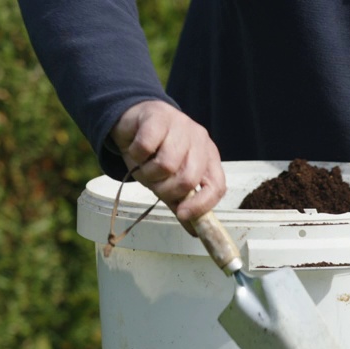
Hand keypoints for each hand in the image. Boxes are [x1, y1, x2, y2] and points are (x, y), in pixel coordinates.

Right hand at [110, 100, 225, 231]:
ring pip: (165, 165)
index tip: (182, 214)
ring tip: (143, 165)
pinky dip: (135, 155)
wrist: (133, 121)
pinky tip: (136, 149)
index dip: (201, 205)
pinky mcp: (158, 116)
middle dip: (165, 189)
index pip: (216, 186)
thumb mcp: (169, 181)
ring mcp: (181, 125)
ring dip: (148, 172)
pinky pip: (145, 147)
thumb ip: (182, 203)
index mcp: (208, 158)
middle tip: (153, 184)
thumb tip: (194, 231)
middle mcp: (199, 140)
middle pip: (188, 178)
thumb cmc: (154, 153)